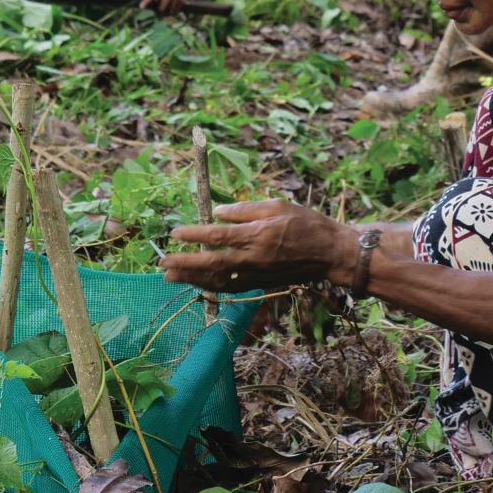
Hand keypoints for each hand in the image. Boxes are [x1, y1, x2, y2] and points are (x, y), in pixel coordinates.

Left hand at [140, 0, 190, 14]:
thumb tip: (144, 8)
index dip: (145, 2)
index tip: (141, 7)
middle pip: (161, 10)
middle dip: (159, 14)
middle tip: (157, 14)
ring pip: (169, 12)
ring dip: (166, 15)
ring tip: (165, 13)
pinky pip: (175, 11)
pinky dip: (172, 13)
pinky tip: (171, 10)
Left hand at [160, 200, 358, 292]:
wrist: (329, 252)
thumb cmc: (306, 223)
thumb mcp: (277, 205)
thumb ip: (245, 209)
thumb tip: (217, 213)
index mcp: (259, 234)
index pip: (219, 236)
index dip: (194, 235)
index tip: (175, 233)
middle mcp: (255, 257)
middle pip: (212, 263)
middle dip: (185, 264)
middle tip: (162, 263)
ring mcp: (257, 274)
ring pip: (218, 280)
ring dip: (192, 279)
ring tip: (170, 276)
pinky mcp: (260, 283)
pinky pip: (230, 287)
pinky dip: (210, 286)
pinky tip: (196, 283)